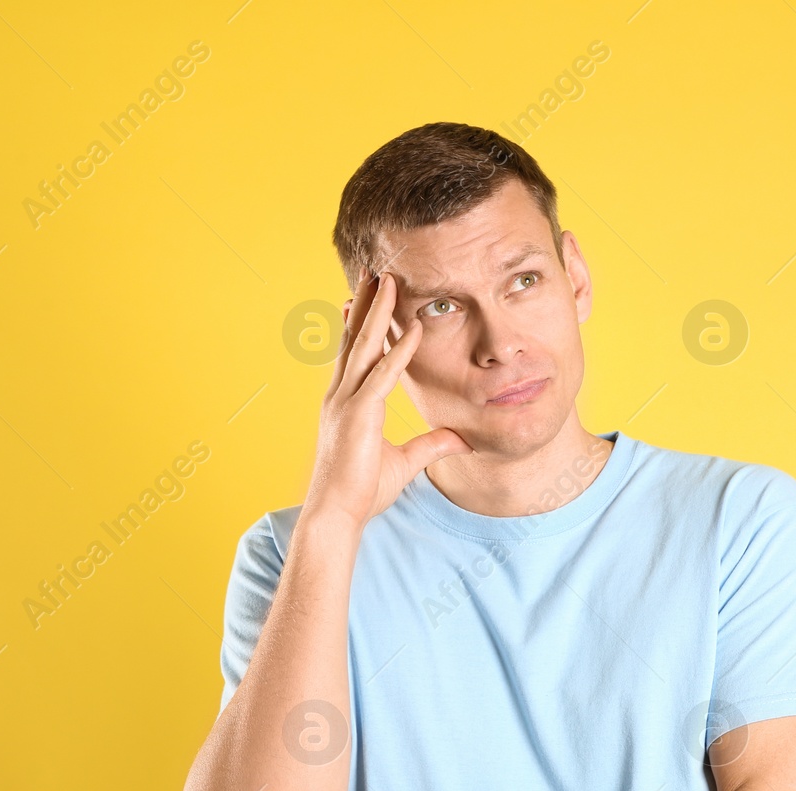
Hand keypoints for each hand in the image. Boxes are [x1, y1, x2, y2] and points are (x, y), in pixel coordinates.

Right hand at [304, 270, 472, 533]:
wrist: (337, 515)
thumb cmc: (361, 492)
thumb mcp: (403, 463)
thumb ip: (431, 446)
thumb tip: (459, 439)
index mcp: (347, 402)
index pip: (355, 353)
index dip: (361, 322)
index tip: (366, 294)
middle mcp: (342, 395)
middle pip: (354, 339)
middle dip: (365, 303)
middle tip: (373, 271)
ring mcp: (347, 402)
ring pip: (364, 347)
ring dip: (378, 312)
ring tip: (388, 279)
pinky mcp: (359, 415)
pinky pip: (383, 376)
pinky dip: (399, 351)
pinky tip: (414, 329)